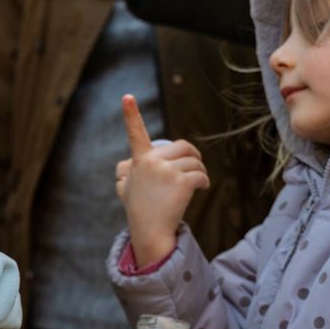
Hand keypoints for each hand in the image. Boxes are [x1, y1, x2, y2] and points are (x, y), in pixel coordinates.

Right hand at [116, 95, 208, 264]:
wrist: (149, 231)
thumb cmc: (139, 209)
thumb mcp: (125, 188)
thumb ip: (125, 172)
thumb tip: (124, 165)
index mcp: (138, 160)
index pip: (134, 134)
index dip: (130, 114)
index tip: (127, 97)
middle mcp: (151, 162)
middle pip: (184, 147)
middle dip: (192, 157)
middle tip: (193, 169)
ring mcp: (166, 172)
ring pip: (194, 161)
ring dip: (200, 171)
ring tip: (196, 183)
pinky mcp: (181, 182)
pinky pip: (200, 174)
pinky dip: (204, 182)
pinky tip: (201, 189)